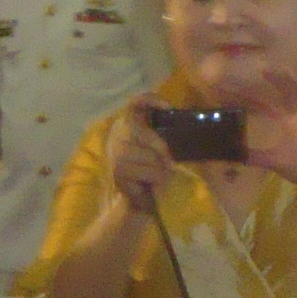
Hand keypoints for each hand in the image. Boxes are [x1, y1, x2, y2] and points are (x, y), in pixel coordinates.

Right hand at [104, 95, 178, 214]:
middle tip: (169, 161)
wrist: (136, 198)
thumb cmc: (151, 168)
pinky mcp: (118, 172)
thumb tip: (181, 119)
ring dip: (162, 168)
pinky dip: (158, 179)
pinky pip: (151, 172)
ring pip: (151, 156)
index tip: (167, 106)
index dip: (148, 100)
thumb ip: (162, 133)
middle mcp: (116, 135)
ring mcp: (115, 154)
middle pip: (145, 132)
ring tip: (158, 174)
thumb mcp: (158, 147)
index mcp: (127, 124)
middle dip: (162, 149)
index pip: (134, 103)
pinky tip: (150, 183)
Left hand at [241, 67, 296, 201]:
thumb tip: (235, 156)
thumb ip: (257, 156)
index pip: (260, 106)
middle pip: (275, 94)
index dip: (243, 97)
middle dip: (262, 83)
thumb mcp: (275, 162)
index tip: (224, 89)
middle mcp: (294, 114)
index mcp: (283, 122)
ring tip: (273, 68)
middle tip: (245, 70)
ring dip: (287, 80)